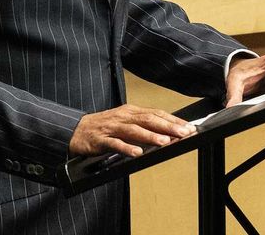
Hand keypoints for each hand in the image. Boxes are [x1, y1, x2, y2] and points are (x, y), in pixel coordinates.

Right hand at [69, 104, 195, 157]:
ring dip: (150, 136)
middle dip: (168, 127)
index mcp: (131, 112)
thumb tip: (167, 133)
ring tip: (164, 142)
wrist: (76, 130)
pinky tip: (136, 152)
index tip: (189, 127)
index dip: (173, 120)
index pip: (156, 114)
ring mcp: (112, 128)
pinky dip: (126, 148)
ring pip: (134, 130)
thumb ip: (143, 126)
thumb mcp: (125, 122)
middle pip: (148, 120)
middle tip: (184, 133)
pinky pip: (115, 144)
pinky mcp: (101, 140)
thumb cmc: (104, 128)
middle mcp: (123, 117)